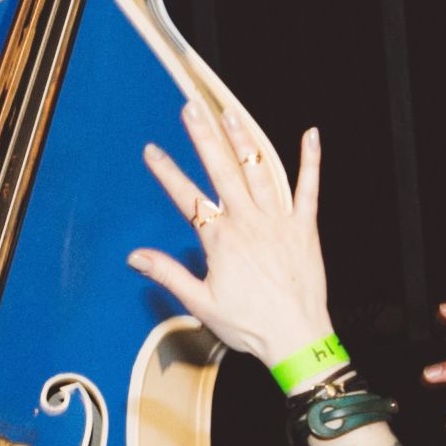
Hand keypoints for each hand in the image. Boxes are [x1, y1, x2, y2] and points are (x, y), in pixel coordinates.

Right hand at [129, 99, 333, 375]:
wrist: (296, 338)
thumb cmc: (249, 326)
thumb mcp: (201, 303)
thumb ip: (168, 274)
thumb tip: (135, 256)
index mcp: (221, 240)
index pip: (187, 198)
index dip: (167, 173)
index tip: (151, 151)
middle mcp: (248, 223)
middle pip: (222, 171)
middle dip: (204, 137)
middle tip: (191, 108)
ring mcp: (279, 222)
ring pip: (259, 170)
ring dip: (243, 139)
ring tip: (230, 112)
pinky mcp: (305, 228)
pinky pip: (309, 188)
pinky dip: (310, 161)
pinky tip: (310, 135)